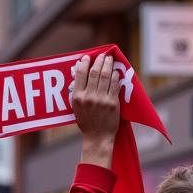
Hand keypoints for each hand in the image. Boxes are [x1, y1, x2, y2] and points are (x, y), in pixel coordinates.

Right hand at [71, 53, 119, 168]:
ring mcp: (101, 100)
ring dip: (108, 65)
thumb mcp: (76, 107)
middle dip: (99, 61)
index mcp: (77, 98)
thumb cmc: (87, 122)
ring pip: (105, 76)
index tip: (87, 57)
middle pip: (94, 72)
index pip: (80, 74)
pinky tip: (115, 72)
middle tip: (102, 56)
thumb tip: (80, 72)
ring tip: (109, 60)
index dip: (84, 63)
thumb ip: (78, 92)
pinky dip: (115, 76)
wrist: (97, 137)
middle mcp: (88, 97)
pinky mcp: (112, 103)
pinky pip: (114, 85)